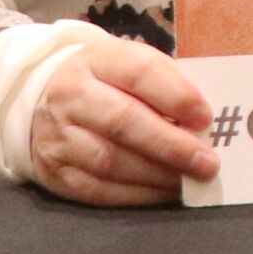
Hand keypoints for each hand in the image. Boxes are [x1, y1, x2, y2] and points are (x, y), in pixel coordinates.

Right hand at [30, 40, 217, 204]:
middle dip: (171, 145)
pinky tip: (164, 193)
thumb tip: (205, 123)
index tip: (206, 118)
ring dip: (158, 175)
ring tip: (190, 179)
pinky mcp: (55, 172)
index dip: (176, 95)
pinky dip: (138, 195)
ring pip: (111, 160)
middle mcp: (71, 95)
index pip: (139, 72)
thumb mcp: (133, 65)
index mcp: (98, 59)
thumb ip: (168, 85)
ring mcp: (58, 135)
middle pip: (123, 121)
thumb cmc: (109, 82)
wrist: (45, 100)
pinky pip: (98, 190)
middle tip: (207, 162)